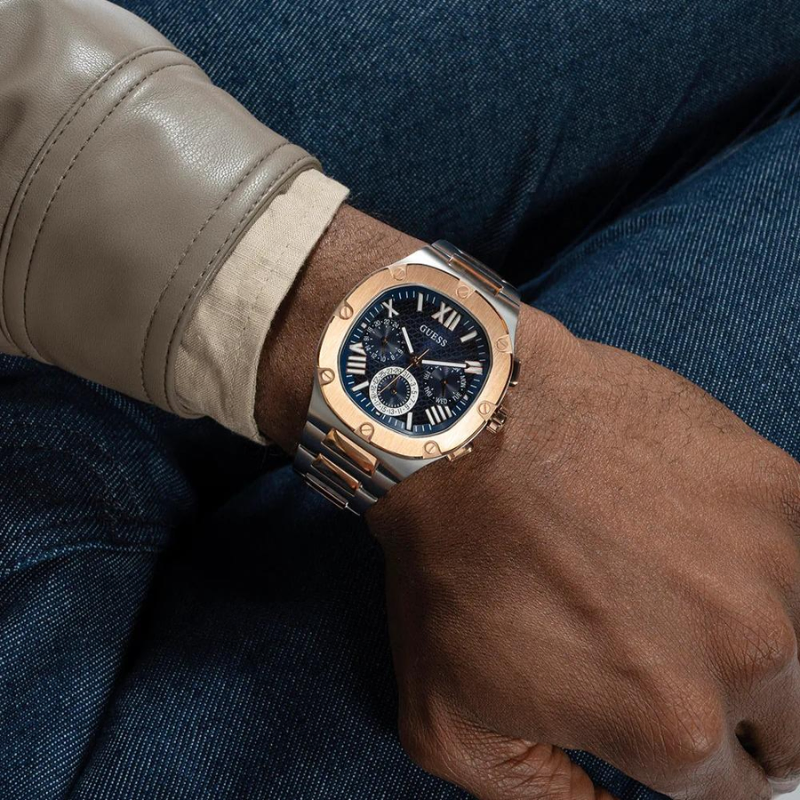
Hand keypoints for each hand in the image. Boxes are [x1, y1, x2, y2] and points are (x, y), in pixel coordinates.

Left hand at [257, 208, 799, 798]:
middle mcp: (750, 649)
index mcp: (675, 725)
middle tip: (674, 659)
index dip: (694, 765)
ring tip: (680, 588)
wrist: (466, 426)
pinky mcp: (773, 482)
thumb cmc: (450, 558)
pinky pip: (797, 549)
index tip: (671, 724)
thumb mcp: (450, 723)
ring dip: (752, 629)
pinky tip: (701, 536)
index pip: (729, 791)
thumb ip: (541, 798)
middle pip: (787, 727)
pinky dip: (759, 557)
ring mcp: (772, 557)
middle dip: (740, 714)